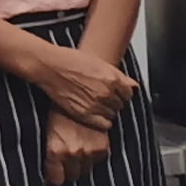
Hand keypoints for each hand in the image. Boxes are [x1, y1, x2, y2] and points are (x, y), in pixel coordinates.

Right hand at [13, 35, 138, 124]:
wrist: (51, 67)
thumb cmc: (71, 61)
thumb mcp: (99, 63)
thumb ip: (119, 76)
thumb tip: (134, 85)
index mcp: (113, 79)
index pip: (128, 94)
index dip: (121, 94)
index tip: (115, 93)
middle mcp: (107, 93)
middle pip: (120, 105)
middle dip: (114, 102)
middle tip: (103, 98)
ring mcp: (96, 104)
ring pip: (113, 115)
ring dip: (107, 112)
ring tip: (96, 105)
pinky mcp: (85, 114)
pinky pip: (105, 125)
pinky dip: (102, 122)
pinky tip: (95, 115)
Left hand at [43, 108, 113, 185]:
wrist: (75, 90)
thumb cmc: (58, 106)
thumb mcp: (48, 128)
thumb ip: (52, 148)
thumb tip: (53, 163)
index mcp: (55, 150)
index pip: (56, 179)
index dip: (55, 177)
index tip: (54, 175)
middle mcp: (72, 153)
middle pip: (73, 176)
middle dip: (69, 171)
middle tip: (66, 163)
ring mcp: (89, 150)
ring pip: (87, 169)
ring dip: (83, 164)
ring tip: (79, 153)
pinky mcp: (103, 146)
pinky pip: (100, 159)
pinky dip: (96, 155)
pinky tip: (91, 147)